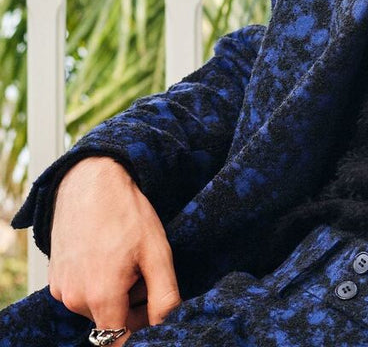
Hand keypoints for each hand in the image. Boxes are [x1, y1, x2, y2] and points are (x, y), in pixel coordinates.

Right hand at [48, 156, 180, 337]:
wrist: (92, 183)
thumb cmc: (127, 214)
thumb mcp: (157, 251)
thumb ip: (164, 294)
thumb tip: (164, 321)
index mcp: (101, 296)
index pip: (118, 336)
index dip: (140, 321)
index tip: (151, 297)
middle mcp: (74, 299)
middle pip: (108, 320)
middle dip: (130, 302)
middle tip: (143, 269)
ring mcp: (61, 289)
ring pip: (94, 306)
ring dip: (113, 292)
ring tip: (126, 257)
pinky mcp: (55, 278)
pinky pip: (80, 292)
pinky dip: (95, 282)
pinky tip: (107, 254)